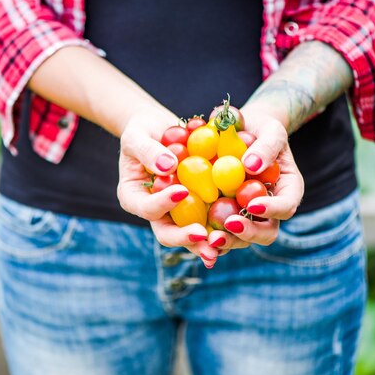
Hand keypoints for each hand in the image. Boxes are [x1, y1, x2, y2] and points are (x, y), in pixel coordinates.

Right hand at [117, 108, 219, 267]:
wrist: (159, 130)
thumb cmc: (142, 130)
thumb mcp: (138, 136)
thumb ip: (148, 151)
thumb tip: (168, 166)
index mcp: (134, 198)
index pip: (147, 208)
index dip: (162, 204)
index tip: (181, 191)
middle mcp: (155, 212)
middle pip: (167, 232)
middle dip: (184, 237)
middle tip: (202, 236)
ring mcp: (176, 213)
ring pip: (190, 234)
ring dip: (206, 243)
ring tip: (222, 245)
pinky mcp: (197, 207)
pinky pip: (209, 220)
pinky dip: (222, 227)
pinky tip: (239, 228)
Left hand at [207, 110, 303, 253]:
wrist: (242, 131)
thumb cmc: (261, 128)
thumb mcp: (269, 129)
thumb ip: (266, 146)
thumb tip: (251, 165)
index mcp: (287, 191)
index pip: (286, 206)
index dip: (272, 209)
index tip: (253, 204)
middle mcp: (269, 209)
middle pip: (266, 232)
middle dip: (248, 232)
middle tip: (229, 224)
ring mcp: (246, 215)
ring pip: (241, 238)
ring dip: (227, 241)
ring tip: (209, 239)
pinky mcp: (224, 215)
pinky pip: (218, 230)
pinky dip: (207, 236)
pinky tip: (192, 235)